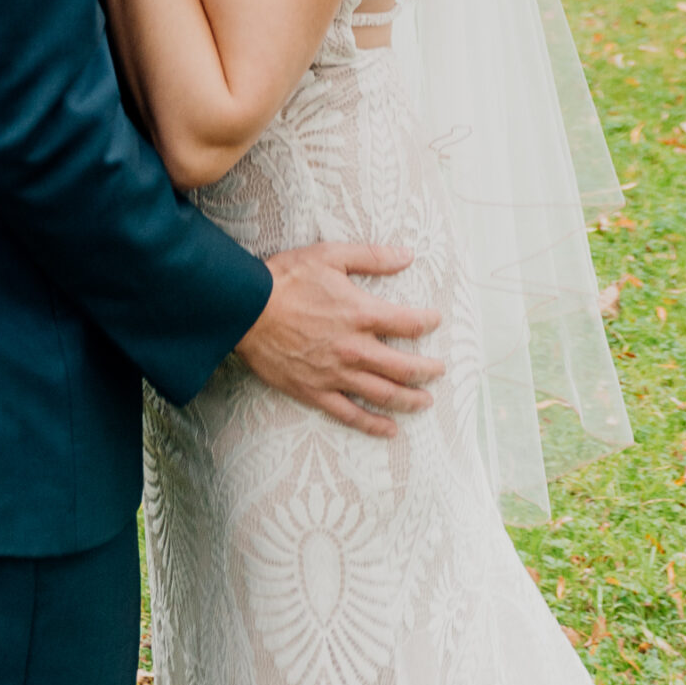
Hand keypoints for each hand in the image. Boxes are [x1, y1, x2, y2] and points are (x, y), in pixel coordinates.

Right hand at [235, 241, 441, 437]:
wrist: (247, 309)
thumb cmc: (287, 278)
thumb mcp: (330, 256)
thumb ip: (372, 256)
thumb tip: (407, 255)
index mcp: (361, 314)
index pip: (407, 323)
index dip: (426, 323)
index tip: (435, 321)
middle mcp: (354, 348)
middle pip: (403, 366)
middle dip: (427, 370)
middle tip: (439, 370)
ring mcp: (336, 374)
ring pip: (383, 394)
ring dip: (409, 399)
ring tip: (425, 402)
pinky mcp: (316, 391)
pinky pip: (350, 414)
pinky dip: (373, 424)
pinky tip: (390, 429)